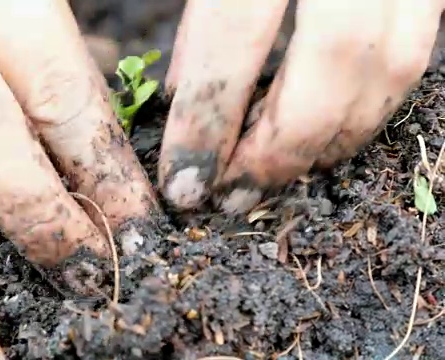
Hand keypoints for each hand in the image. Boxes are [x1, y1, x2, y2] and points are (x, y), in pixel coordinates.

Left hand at [159, 0, 443, 213]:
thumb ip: (198, 14)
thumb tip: (183, 96)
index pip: (237, 31)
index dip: (209, 118)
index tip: (183, 181)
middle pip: (335, 61)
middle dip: (280, 148)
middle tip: (232, 195)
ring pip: (393, 65)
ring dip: (332, 139)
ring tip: (278, 175)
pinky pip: (416, 50)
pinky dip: (370, 106)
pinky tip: (328, 132)